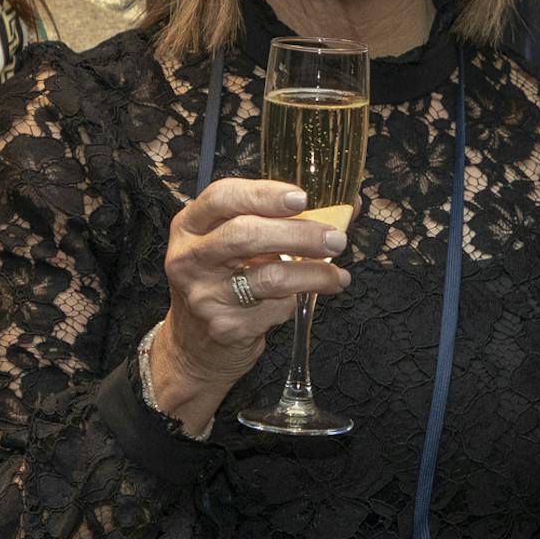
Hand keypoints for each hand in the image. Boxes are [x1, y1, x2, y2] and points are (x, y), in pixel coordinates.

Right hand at [147, 179, 351, 413]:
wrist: (194, 345)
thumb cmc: (224, 280)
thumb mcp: (231, 244)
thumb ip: (275, 220)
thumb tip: (349, 205)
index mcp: (190, 226)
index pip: (222, 197)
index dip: (264, 194)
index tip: (302, 198)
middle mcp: (190, 258)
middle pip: (247, 234)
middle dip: (300, 234)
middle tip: (335, 239)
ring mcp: (205, 295)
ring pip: (270, 276)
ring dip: (314, 273)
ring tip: (338, 275)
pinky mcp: (225, 327)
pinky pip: (275, 308)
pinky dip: (297, 302)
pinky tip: (304, 299)